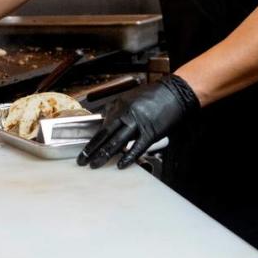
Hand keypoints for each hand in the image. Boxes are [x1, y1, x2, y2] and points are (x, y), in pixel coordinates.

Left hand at [77, 74, 198, 168]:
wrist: (175, 92)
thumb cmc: (154, 95)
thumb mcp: (130, 98)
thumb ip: (116, 109)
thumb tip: (105, 119)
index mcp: (120, 107)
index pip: (102, 127)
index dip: (92, 141)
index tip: (84, 151)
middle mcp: (127, 115)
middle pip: (106, 136)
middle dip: (92, 150)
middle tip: (82, 161)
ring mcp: (138, 124)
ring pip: (118, 142)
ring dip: (105, 155)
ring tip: (96, 164)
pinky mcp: (151, 132)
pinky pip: (138, 146)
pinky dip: (128, 156)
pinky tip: (121, 164)